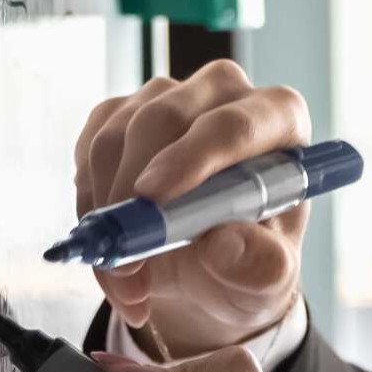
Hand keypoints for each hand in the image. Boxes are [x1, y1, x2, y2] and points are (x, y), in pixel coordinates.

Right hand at [71, 60, 313, 357]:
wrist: (208, 268)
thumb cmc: (250, 261)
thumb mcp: (267, 277)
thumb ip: (258, 265)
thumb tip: (224, 245)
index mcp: (282, 119)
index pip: (236, 125)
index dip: (191, 157)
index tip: (153, 198)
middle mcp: (225, 93)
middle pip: (163, 118)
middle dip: (133, 193)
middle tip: (127, 262)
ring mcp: (168, 96)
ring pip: (115, 137)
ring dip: (108, 214)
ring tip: (128, 278)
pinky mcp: (121, 112)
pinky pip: (89, 149)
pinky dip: (90, 206)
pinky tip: (113, 245)